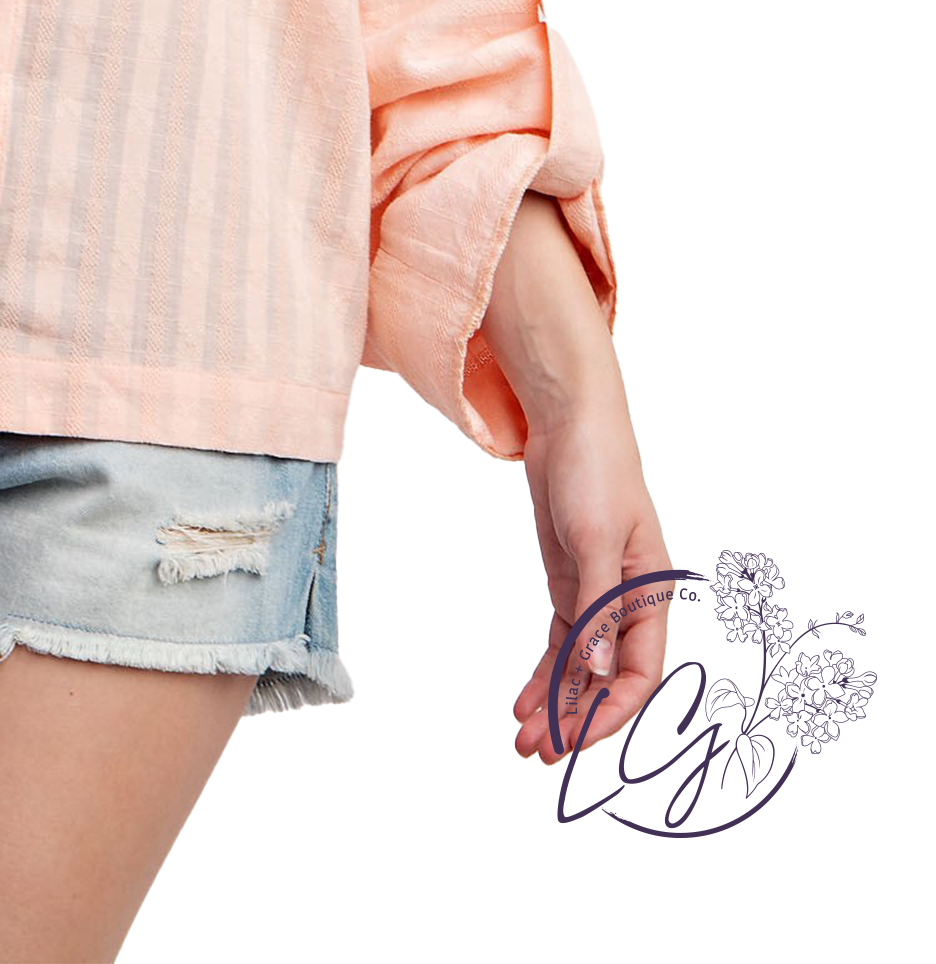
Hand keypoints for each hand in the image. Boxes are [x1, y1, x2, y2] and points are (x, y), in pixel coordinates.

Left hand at [508, 386, 671, 764]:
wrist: (570, 423)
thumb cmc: (598, 471)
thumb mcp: (597, 540)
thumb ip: (599, 609)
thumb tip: (600, 673)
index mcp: (651, 595)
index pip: (640, 674)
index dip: (610, 712)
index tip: (573, 739)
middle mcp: (628, 605)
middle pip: (607, 680)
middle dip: (574, 718)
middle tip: (536, 750)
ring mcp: (597, 596)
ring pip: (581, 667)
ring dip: (555, 703)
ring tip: (522, 738)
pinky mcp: (570, 584)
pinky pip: (562, 643)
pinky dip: (545, 673)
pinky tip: (524, 700)